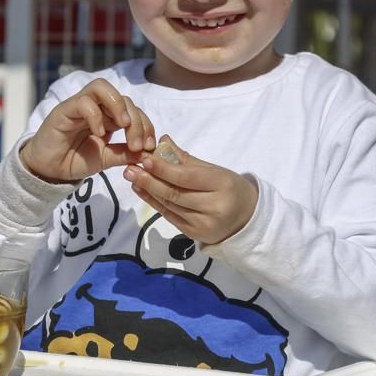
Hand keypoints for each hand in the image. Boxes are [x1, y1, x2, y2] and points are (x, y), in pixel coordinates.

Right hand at [19, 78, 154, 183]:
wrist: (49, 170)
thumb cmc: (76, 160)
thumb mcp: (106, 159)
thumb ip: (125, 154)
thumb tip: (148, 153)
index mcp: (109, 117)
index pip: (133, 110)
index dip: (145, 125)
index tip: (149, 147)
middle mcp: (96, 107)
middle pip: (123, 98)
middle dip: (136, 120)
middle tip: (137, 144)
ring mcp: (80, 105)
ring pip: (102, 87)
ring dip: (118, 105)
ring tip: (123, 126)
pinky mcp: (64, 110)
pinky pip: (83, 102)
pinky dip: (95, 115)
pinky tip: (99, 134)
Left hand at [124, 136, 258, 244]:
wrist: (245, 219)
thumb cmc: (228, 188)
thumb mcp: (213, 170)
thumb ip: (185, 158)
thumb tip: (162, 141)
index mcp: (222, 186)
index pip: (187, 177)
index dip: (164, 169)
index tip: (145, 159)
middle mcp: (214, 208)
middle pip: (175, 193)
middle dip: (150, 181)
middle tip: (130, 169)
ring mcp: (203, 224)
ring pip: (170, 205)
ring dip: (148, 191)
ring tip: (132, 177)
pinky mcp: (193, 234)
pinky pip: (169, 216)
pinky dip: (153, 202)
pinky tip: (141, 190)